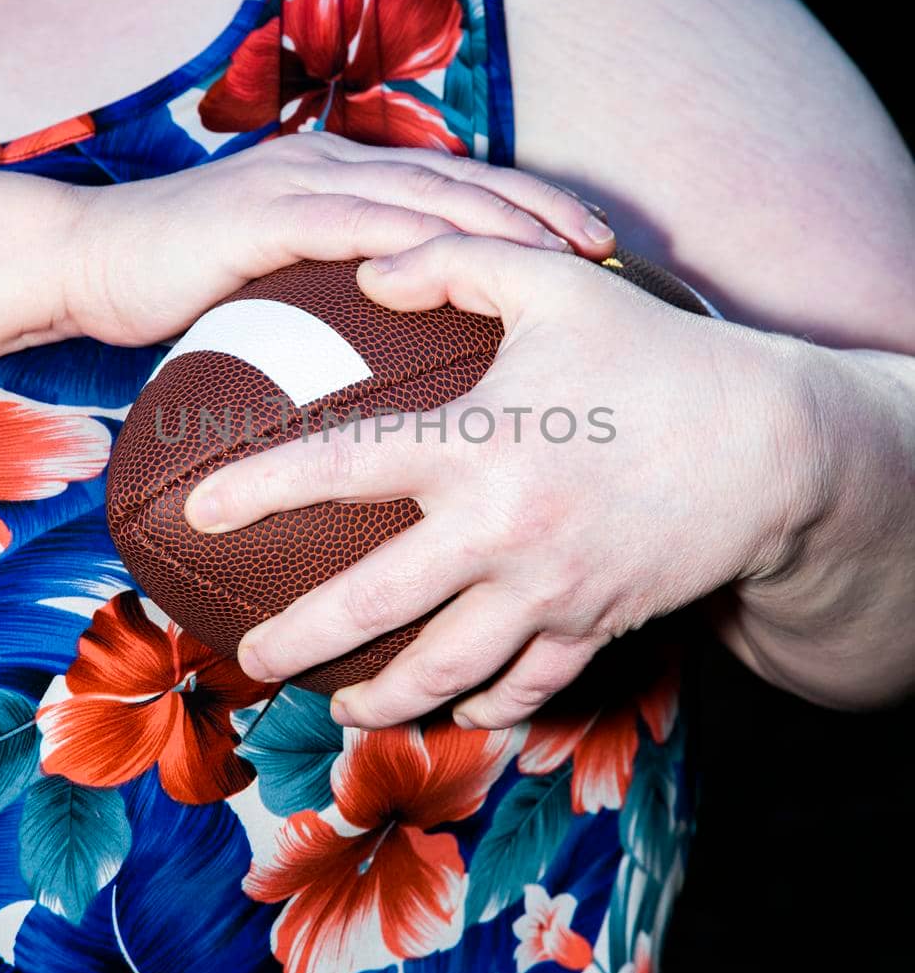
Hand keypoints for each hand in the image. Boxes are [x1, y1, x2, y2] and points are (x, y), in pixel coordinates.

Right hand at [62, 132, 615, 346]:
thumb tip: (396, 366)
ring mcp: (299, 181)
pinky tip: (462, 262)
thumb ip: (335, 307)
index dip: (530, 207)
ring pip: (422, 191)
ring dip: (498, 219)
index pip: (456, 185)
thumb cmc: (182, 289)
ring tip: (561, 253)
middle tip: (608, 246)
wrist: (86, 263)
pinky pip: (352, 221)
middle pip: (461, 177)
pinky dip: (413, 239)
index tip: (595, 245)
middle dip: (540, 206)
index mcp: (345, 179)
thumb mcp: (276, 295)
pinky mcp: (263, 210)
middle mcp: (333, 164)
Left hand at [185, 234, 812, 727]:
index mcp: (476, 444)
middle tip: (248, 658)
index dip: (258, 489)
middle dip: (297, 642)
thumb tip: (369, 269)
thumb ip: (454, 263)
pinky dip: (484, 706)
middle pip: (371, 607)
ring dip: (383, 699)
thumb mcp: (555, 285)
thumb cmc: (658, 355)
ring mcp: (547, 592)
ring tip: (343, 710)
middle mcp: (499, 532)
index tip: (199, 510)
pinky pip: (526, 686)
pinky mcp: (592, 626)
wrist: (772, 445)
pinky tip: (457, 709)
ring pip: (444, 671)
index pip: (339, 468)